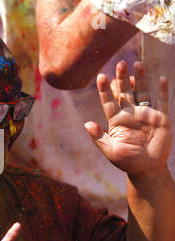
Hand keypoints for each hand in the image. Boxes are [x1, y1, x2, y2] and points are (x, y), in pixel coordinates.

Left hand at [84, 61, 171, 175]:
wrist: (146, 168)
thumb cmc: (126, 161)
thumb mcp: (110, 151)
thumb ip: (99, 138)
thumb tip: (87, 125)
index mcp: (116, 120)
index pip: (109, 101)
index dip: (105, 90)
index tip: (101, 77)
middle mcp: (130, 113)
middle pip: (125, 92)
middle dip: (122, 78)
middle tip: (120, 63)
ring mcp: (145, 114)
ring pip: (142, 92)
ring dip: (140, 78)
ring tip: (136, 64)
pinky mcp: (160, 118)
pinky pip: (162, 101)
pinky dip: (162, 90)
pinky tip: (160, 78)